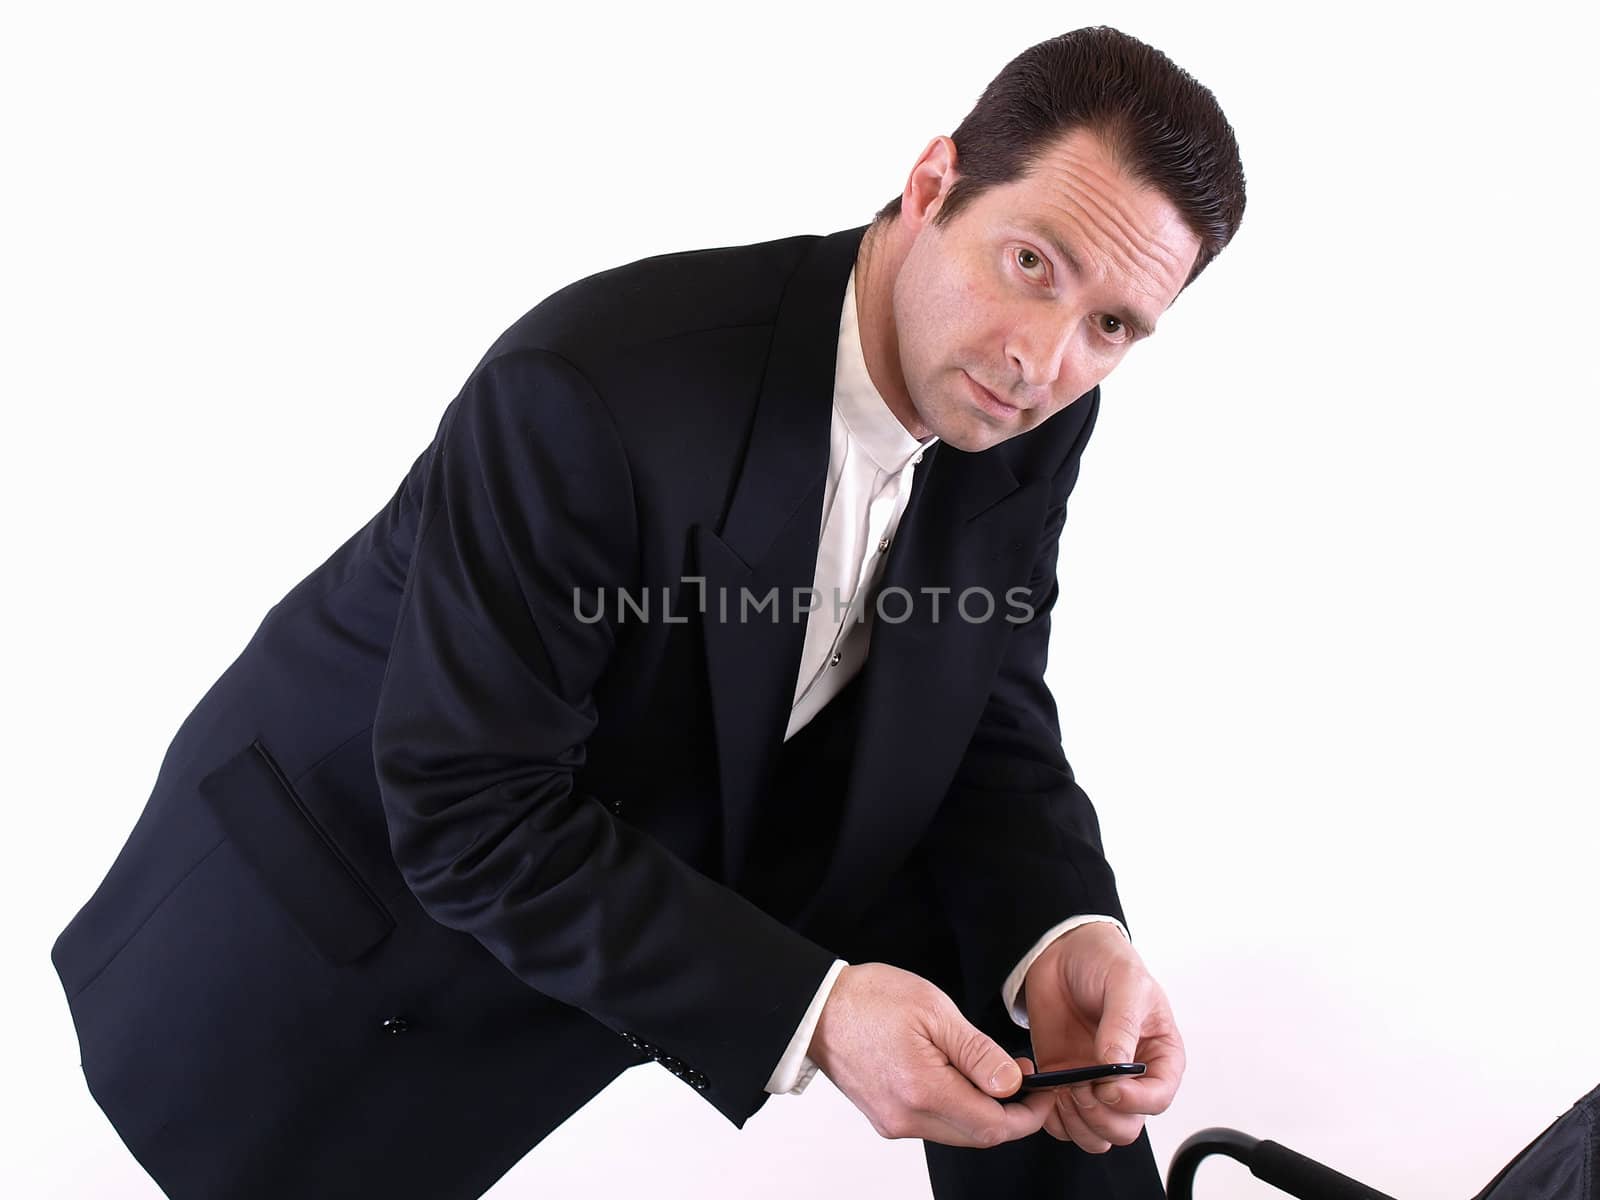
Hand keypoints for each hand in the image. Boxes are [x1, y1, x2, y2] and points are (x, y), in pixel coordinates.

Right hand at [808, 963, 1042, 1147]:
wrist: (818, 1008)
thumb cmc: (871, 999)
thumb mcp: (935, 1011)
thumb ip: (978, 1053)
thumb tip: (1013, 1084)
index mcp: (923, 1091)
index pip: (993, 1126)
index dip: (1028, 1115)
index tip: (1044, 1092)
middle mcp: (907, 1118)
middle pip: (978, 1135)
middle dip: (1010, 1113)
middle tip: (1025, 1078)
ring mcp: (894, 1122)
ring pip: (957, 1132)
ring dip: (983, 1110)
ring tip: (993, 1072)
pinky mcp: (885, 1118)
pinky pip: (934, 1124)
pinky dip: (957, 1107)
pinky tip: (960, 1078)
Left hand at [1014, 923, 1185, 1152]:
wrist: (1063, 952)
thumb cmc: (1105, 962)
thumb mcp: (1125, 983)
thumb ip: (1122, 1025)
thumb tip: (1115, 1066)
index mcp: (1159, 1056)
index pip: (1158, 1099)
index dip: (1135, 1102)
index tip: (1107, 1086)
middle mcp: (1131, 1079)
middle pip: (1126, 1128)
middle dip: (1101, 1115)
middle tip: (1079, 1084)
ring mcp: (1097, 1084)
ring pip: (1097, 1135)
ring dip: (1077, 1121)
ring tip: (1063, 1088)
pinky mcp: (1065, 1084)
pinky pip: (1064, 1124)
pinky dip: (1052, 1118)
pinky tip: (1047, 1089)